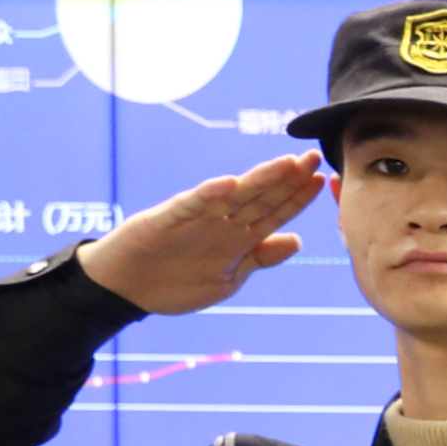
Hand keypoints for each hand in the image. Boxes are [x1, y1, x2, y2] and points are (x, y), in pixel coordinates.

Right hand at [80, 151, 322, 315]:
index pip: (274, 212)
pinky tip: (228, 184)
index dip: (298, 197)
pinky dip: (208, 195)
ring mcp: (195, 220)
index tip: (322, 179)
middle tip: (313, 157)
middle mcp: (221, 223)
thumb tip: (298, 240)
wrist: (124, 288)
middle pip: (260, 198)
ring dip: (259, 180)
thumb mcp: (229, 278)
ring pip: (233, 196)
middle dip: (287, 179)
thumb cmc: (176, 281)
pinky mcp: (166, 220)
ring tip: (285, 164)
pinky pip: (190, 206)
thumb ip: (261, 258)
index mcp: (238, 238)